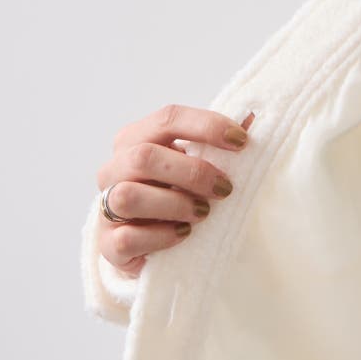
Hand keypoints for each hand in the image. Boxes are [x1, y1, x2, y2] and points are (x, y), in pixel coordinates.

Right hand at [96, 104, 254, 275]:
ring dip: (174, 204)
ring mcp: (106, 207)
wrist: (146, 242)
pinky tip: (183, 233)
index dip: (206, 126)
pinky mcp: (110, 244)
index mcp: (135, 140)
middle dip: (193, 172)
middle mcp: (114, 169)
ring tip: (203, 213)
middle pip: (144, 156)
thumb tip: (254, 115)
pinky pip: (127, 238)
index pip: (168, 118)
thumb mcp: (193, 164)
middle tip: (224, 188)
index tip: (241, 141)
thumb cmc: (173, 194)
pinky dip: (160, 236)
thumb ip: (217, 142)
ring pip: (128, 196)